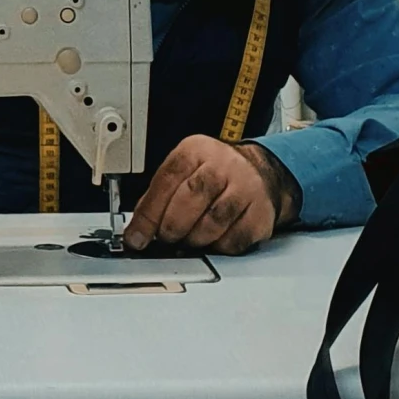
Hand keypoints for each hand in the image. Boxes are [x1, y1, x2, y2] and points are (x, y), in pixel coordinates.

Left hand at [121, 137, 298, 257]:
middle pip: (190, 198)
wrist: (259, 174)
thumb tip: (137, 231)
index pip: (167, 179)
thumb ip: (158, 197)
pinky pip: (233, 241)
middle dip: (171, 227)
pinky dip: (217, 247)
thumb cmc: (214, 175)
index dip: (149, 213)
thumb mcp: (183, 172)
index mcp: (196, 150)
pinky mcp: (261, 213)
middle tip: (165, 238)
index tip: (136, 237)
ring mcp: (247, 188)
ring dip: (193, 240)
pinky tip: (213, 240)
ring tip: (189, 239)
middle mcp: (224, 164)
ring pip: (212, 223)